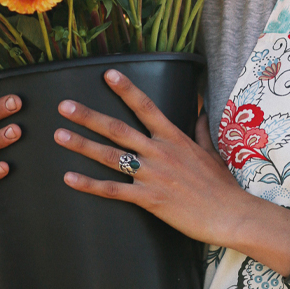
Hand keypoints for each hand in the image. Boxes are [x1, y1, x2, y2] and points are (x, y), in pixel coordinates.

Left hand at [54, 68, 246, 245]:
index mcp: (174, 138)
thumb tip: (201, 109)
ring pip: (109, 156)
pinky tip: (69, 177)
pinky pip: (112, 190)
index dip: (126, 89)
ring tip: (59, 134)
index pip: (146, 106)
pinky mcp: (148, 198)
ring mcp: (152, 175)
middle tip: (64, 106)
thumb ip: (202, 129)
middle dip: (88, 116)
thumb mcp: (212, 152)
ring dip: (82, 145)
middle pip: (117, 129)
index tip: (107, 74)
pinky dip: (89, 184)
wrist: (230, 214)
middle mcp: (159, 152)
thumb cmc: (222, 186)